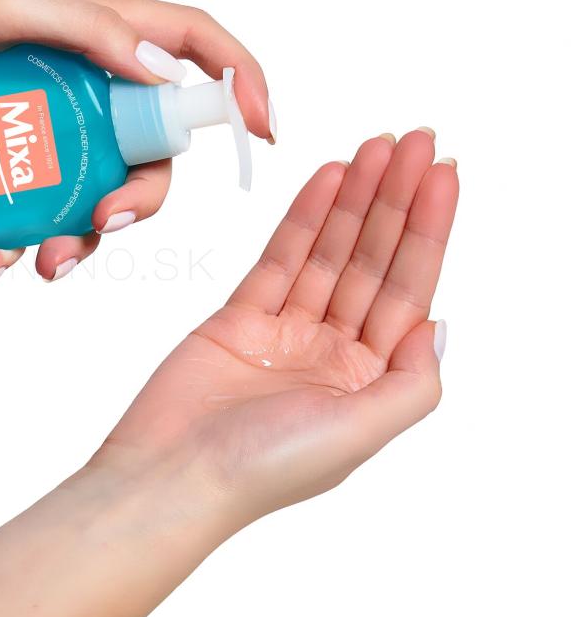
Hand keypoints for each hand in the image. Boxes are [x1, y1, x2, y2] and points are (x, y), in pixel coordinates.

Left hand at [0, 0, 272, 283]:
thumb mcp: (13, 3)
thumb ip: (94, 32)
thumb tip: (165, 75)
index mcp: (101, 31)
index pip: (195, 46)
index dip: (240, 83)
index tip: (264, 135)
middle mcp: (80, 78)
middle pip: (145, 147)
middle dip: (134, 200)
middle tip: (99, 232)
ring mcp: (37, 119)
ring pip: (86, 189)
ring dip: (73, 237)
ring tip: (33, 266)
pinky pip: (23, 205)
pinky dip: (12, 240)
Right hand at [97, 128, 458, 530]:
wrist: (172, 473)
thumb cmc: (264, 467)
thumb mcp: (361, 433)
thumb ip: (413, 383)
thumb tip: (439, 326)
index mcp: (368, 382)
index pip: (408, 291)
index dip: (428, 232)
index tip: (443, 177)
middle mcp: (332, 353)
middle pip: (373, 261)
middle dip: (396, 201)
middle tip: (414, 142)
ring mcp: (285, 332)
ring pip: (328, 251)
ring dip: (354, 199)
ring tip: (375, 147)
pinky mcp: (239, 318)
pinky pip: (279, 258)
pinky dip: (303, 217)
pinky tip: (325, 179)